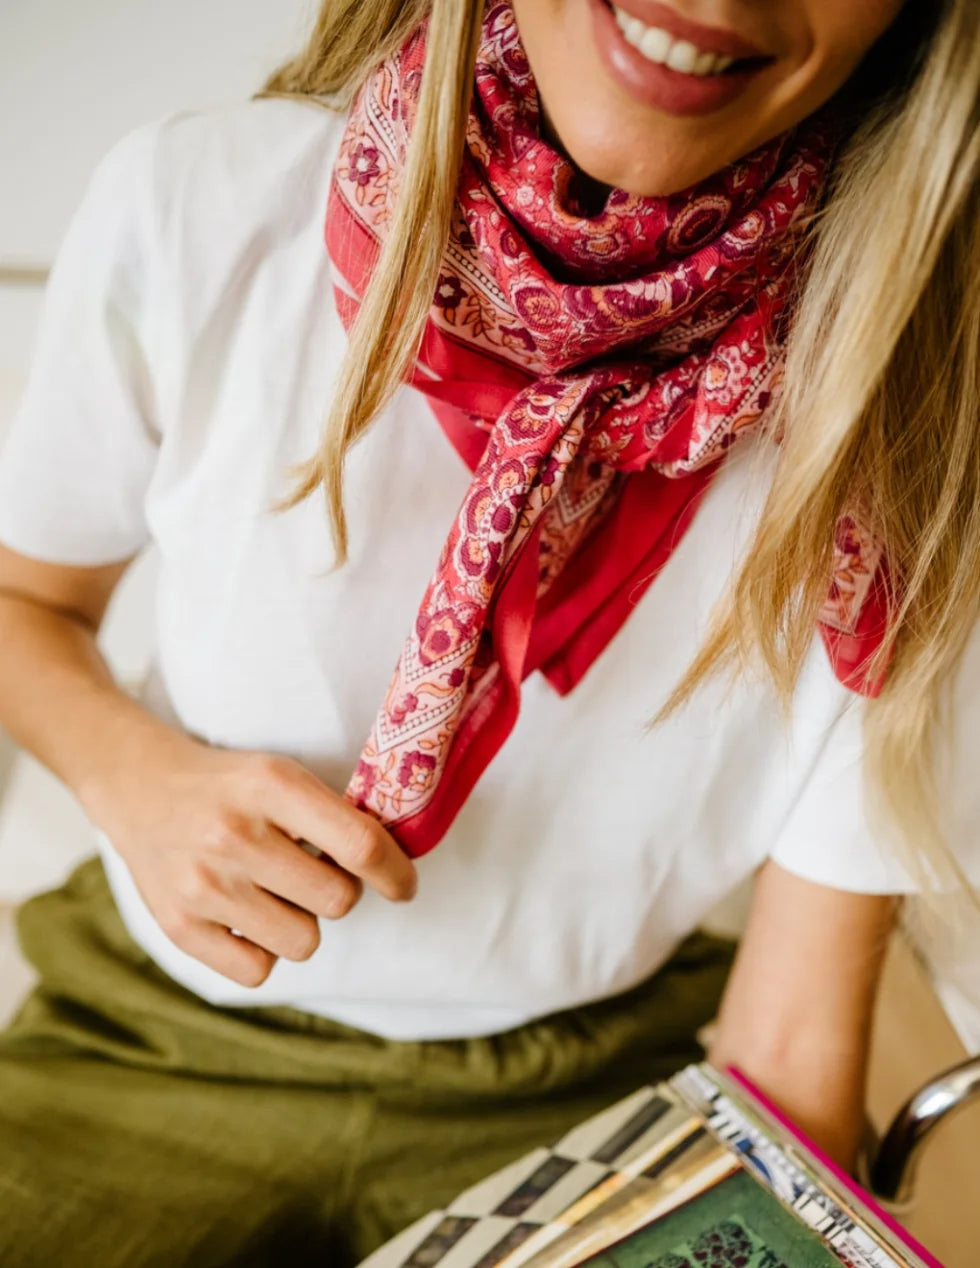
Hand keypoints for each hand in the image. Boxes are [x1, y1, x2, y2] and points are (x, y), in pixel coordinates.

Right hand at [84, 735, 415, 986]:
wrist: (141, 788)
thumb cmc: (231, 787)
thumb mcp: (284, 775)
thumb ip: (335, 816)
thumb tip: (396, 866)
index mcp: (272, 787)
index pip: (359, 846)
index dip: (396, 873)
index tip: (403, 884)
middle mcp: (235, 836)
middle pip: (338, 901)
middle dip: (339, 890)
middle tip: (313, 872)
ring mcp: (204, 885)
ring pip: (304, 942)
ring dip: (302, 922)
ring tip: (276, 892)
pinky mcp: (179, 927)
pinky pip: (258, 971)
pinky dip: (263, 950)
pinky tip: (248, 915)